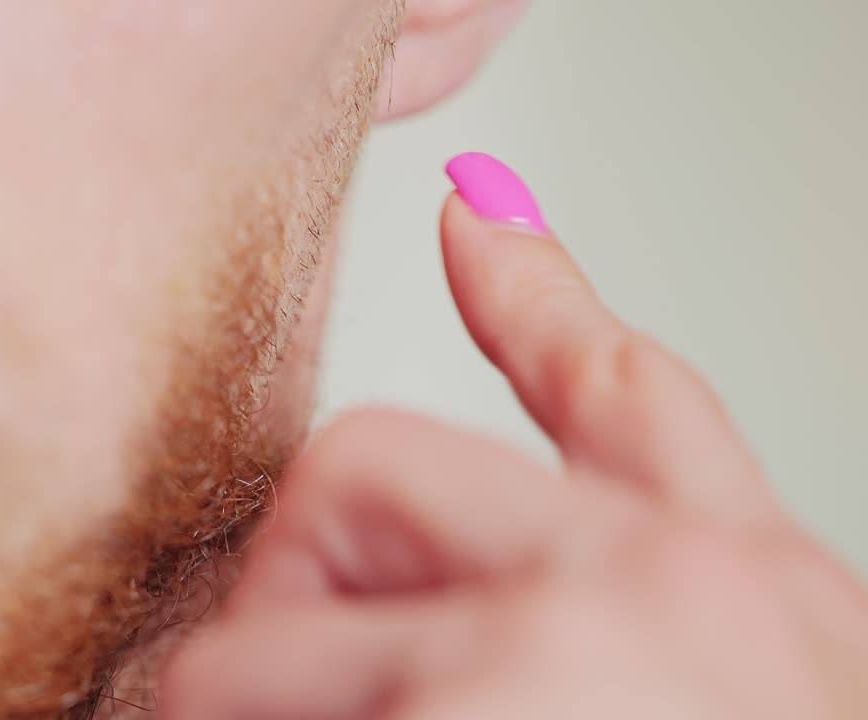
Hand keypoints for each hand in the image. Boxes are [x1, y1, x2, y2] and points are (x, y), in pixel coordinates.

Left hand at [159, 154, 867, 718]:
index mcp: (752, 602)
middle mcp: (673, 595)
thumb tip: (461, 499)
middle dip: (290, 583)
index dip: (541, 294)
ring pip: (265, 609)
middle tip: (272, 689)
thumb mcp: (749, 694)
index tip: (468, 220)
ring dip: (236, 690)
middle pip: (362, 468)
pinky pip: (232, 698)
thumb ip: (613, 597)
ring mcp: (560, 665)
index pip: (628, 395)